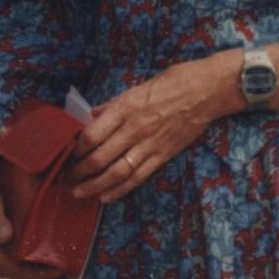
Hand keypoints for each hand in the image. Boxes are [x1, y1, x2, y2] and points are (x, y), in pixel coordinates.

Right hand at [0, 127, 61, 278]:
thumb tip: (5, 236)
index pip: (26, 276)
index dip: (48, 274)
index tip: (67, 264)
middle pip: (26, 275)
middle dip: (47, 268)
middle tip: (68, 254)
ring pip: (21, 268)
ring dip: (39, 262)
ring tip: (59, 249)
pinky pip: (15, 260)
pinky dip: (30, 255)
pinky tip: (43, 244)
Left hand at [70, 52, 238, 203]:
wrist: (208, 90)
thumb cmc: (173, 82)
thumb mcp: (137, 87)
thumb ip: (113, 105)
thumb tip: (90, 116)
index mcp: (126, 107)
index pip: (92, 134)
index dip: (77, 147)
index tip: (70, 152)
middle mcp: (135, 128)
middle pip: (101, 157)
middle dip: (81, 170)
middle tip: (70, 176)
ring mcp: (150, 144)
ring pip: (117, 172)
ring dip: (95, 185)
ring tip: (80, 192)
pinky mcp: (164, 155)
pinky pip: (138, 177)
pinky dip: (120, 189)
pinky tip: (106, 196)